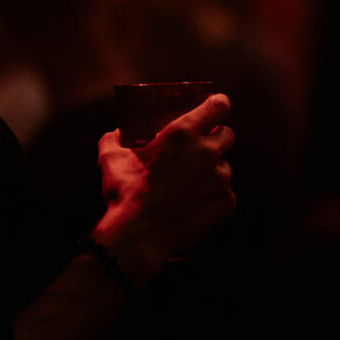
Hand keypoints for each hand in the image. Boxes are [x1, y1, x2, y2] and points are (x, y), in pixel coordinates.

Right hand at [93, 94, 235, 281]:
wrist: (138, 235)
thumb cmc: (124, 193)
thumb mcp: (111, 158)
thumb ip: (114, 138)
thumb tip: (117, 133)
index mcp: (182, 133)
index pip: (218, 106)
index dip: (218, 104)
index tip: (216, 107)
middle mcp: (206, 152)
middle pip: (228, 135)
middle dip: (217, 139)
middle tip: (199, 149)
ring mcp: (219, 179)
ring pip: (225, 167)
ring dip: (213, 171)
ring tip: (190, 184)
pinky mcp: (226, 203)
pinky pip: (225, 194)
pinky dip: (213, 198)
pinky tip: (193, 204)